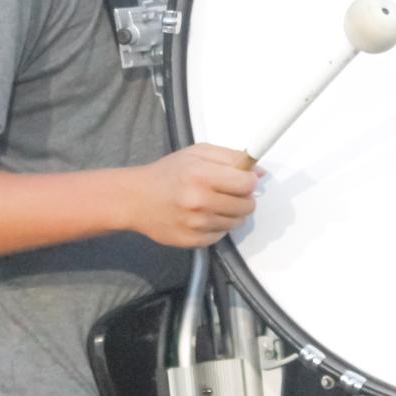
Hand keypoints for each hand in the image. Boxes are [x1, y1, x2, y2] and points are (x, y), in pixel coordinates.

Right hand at [129, 144, 259, 246]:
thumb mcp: (198, 153)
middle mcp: (199, 201)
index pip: (247, 184)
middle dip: (243, 198)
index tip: (242, 180)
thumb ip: (231, 158)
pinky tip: (202, 216)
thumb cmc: (168, 173)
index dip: (249, 181)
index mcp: (201, 175)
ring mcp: (196, 224)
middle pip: (246, 206)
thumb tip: (260, 172)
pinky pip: (221, 236)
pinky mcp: (192, 242)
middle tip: (228, 192)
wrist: (136, 199)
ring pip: (236, 223)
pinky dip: (217, 227)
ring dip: (231, 213)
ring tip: (214, 203)